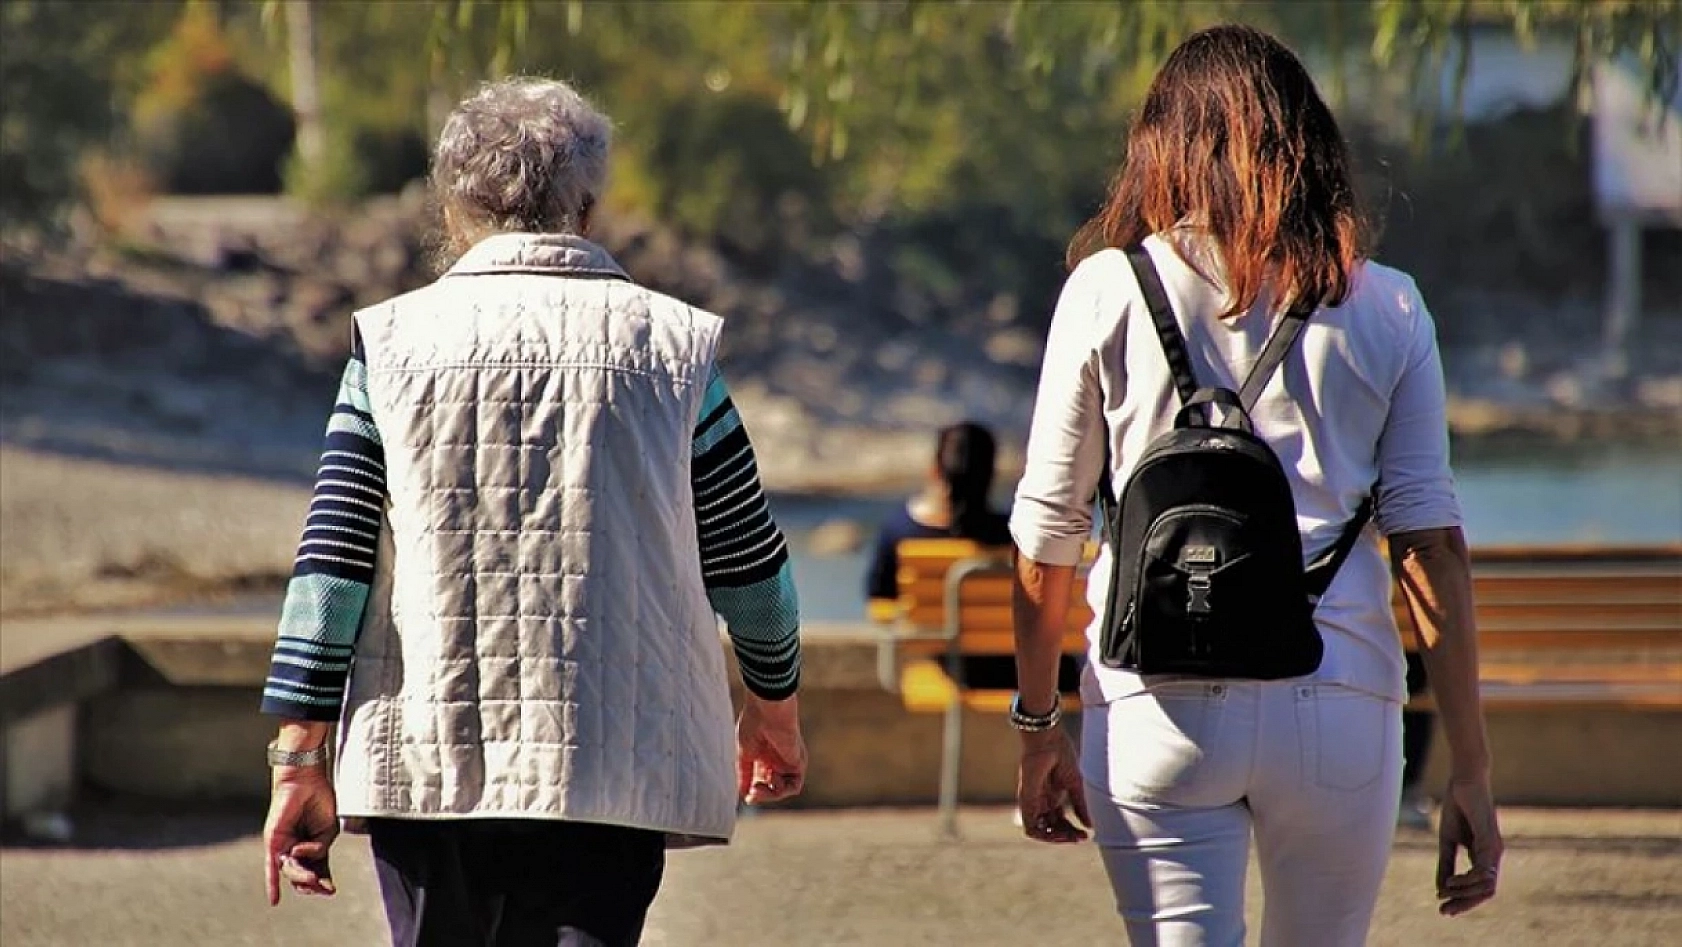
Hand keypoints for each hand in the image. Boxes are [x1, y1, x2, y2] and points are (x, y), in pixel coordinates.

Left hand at [263, 766, 339, 904]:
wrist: (306, 780)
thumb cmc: (318, 799)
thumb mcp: (329, 830)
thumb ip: (320, 848)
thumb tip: (304, 856)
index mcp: (312, 846)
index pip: (317, 870)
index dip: (323, 881)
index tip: (331, 890)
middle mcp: (296, 849)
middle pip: (303, 874)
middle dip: (312, 884)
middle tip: (323, 888)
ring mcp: (284, 846)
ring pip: (292, 871)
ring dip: (302, 878)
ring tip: (312, 878)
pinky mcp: (274, 842)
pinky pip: (271, 867)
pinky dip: (272, 884)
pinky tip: (275, 900)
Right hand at [737, 694, 806, 804]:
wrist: (766, 710)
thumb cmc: (753, 726)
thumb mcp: (745, 754)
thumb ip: (745, 774)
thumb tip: (743, 793)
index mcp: (764, 757)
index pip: (762, 782)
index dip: (755, 792)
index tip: (747, 797)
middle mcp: (778, 761)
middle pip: (773, 788)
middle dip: (762, 795)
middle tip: (752, 794)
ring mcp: (788, 762)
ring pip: (784, 790)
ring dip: (771, 795)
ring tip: (758, 789)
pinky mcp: (798, 762)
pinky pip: (794, 786)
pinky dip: (782, 790)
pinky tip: (771, 783)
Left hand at [1017, 728, 1089, 843]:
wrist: (1048, 741)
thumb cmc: (1061, 756)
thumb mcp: (1075, 785)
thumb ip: (1080, 806)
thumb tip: (1089, 825)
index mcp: (1052, 796)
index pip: (1059, 821)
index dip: (1072, 830)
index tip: (1086, 834)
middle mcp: (1041, 801)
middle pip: (1051, 827)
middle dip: (1066, 835)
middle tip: (1081, 837)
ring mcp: (1032, 802)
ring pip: (1040, 831)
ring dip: (1056, 838)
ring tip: (1072, 837)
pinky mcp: (1025, 801)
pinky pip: (1031, 827)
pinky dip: (1044, 835)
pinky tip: (1060, 835)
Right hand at [1436, 773, 1502, 916]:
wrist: (1464, 780)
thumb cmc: (1457, 807)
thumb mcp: (1447, 840)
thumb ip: (1446, 863)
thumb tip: (1440, 889)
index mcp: (1483, 856)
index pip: (1479, 888)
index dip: (1462, 901)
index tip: (1442, 908)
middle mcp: (1493, 857)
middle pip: (1486, 893)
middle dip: (1465, 905)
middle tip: (1444, 911)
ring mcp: (1494, 850)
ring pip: (1487, 886)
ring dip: (1465, 894)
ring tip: (1445, 891)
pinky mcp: (1490, 841)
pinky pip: (1483, 870)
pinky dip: (1467, 880)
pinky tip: (1452, 880)